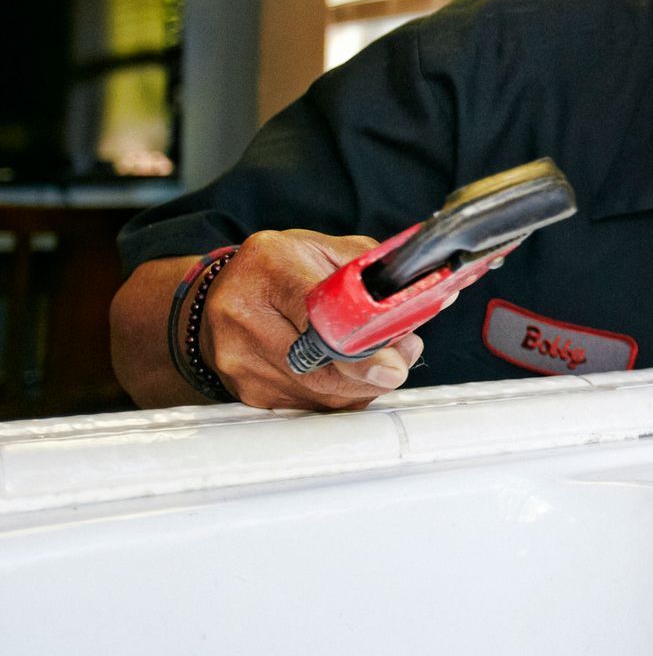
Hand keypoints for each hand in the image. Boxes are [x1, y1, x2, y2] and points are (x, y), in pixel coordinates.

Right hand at [199, 229, 428, 410]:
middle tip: (401, 360)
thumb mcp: (325, 249)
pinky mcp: (246, 391)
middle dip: (372, 369)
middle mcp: (244, 314)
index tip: (394, 362)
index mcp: (270, 266)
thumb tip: (427, 295)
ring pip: (321, 393)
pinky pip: (310, 405)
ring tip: (380, 362)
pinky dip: (340, 394)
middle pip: (321, 365)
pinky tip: (348, 375)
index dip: (362, 344)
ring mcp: (239, 358)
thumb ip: (373, 270)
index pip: (318, 314)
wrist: (221, 295)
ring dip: (361, 384)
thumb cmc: (281, 269)